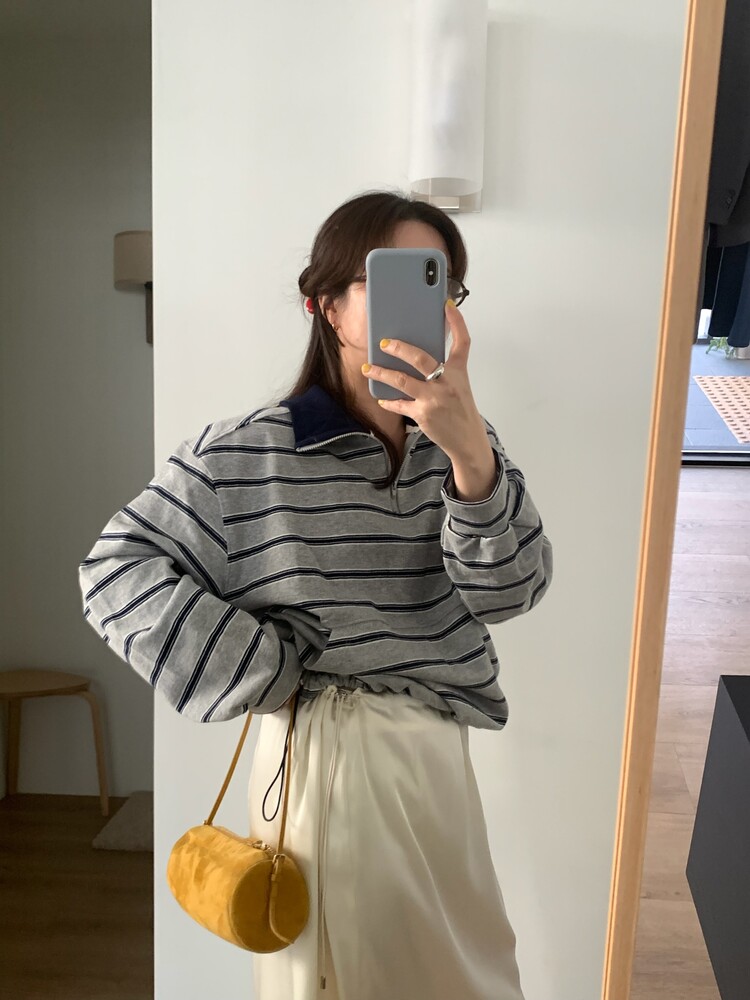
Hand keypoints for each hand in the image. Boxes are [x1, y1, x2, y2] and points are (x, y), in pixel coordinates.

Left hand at [362, 299, 487, 461]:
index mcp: (459, 372)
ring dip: (381, 373)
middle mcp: (447, 383)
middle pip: (420, 358)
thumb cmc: (461, 410)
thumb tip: (418, 356)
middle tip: (384, 343)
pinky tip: (381, 399)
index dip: (456, 322)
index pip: (462, 342)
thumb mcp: (459, 385)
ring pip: (402, 381)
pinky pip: (399, 404)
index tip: (446, 306)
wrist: (468, 440)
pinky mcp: (423, 415)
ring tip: (368, 368)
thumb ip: (444, 370)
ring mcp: (434, 399)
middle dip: (399, 348)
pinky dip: (389, 401)